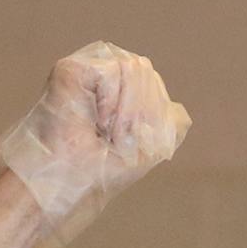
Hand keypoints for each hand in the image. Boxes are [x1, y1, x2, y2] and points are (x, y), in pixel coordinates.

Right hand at [0, 42, 190, 247]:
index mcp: (127, 92)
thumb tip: (178, 109)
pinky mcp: (76, 66)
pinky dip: (108, 102)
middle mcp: (110, 73)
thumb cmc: (99, 170)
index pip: (160, 94)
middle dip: (137, 116)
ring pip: (136, 69)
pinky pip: (115, 71)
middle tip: (109, 139)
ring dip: (123, 112)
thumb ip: (170, 124)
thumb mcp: (148, 149)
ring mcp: (91, 67)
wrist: (69, 181)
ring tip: (100, 129)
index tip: (123, 147)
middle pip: (149, 76)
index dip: (150, 124)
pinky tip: (93, 117)